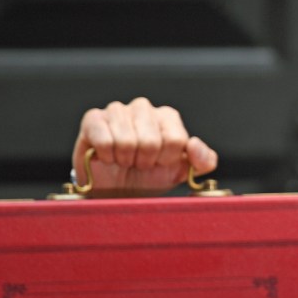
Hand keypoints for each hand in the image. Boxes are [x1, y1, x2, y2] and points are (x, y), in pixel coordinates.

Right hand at [72, 97, 217, 193]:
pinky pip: (104, 140)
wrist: (116, 190)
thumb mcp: (182, 171)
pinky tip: (107, 156)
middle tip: (139, 163)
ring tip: (124, 160)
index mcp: (168, 117)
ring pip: (127, 141)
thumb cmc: (149, 177)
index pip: (176, 140)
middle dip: (145, 161)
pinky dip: (106, 156)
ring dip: (125, 160)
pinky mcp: (93, 119)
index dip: (166, 160)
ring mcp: (117, 110)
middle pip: (151, 141)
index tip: (159, 163)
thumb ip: (204, 160)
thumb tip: (194, 144)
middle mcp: (143, 108)